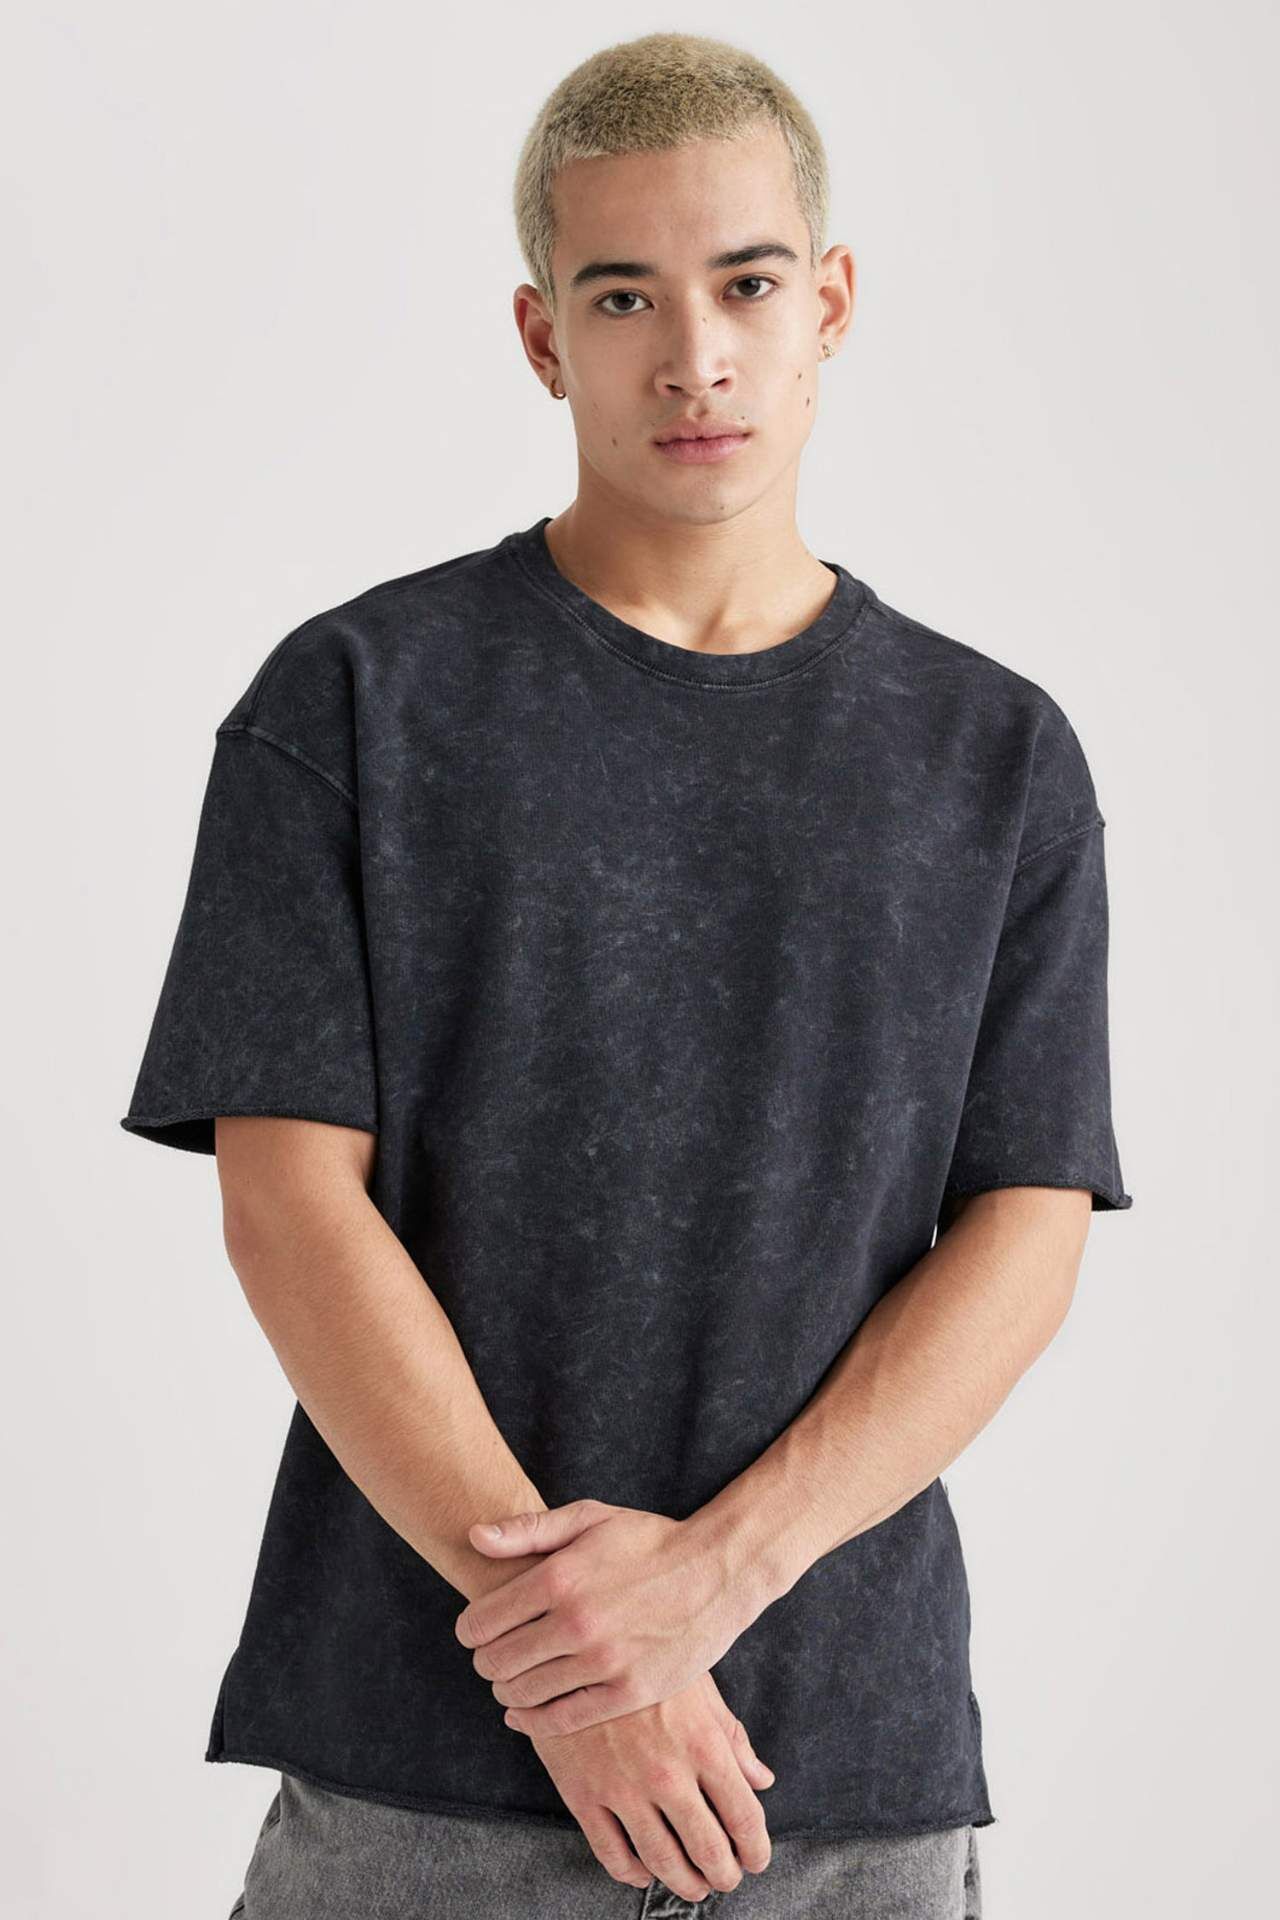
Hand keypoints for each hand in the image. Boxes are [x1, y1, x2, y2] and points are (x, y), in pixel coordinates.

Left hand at [455, 1498, 751, 1737]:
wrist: (716, 1572)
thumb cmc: (648, 1541)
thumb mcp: (589, 1518)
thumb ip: (527, 1529)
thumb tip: (473, 1537)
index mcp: (559, 1578)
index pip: (482, 1621)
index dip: (469, 1630)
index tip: (474, 1632)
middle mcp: (576, 1623)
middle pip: (497, 1662)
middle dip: (485, 1662)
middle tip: (491, 1659)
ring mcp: (603, 1662)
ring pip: (525, 1693)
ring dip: (507, 1690)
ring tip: (510, 1682)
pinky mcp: (628, 1692)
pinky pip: (563, 1719)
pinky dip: (534, 1721)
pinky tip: (524, 1713)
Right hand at [517, 1668, 774, 1901]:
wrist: (573, 1642)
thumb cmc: (644, 1657)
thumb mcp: (697, 1684)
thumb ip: (731, 1736)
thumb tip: (762, 1780)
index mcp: (702, 1742)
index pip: (743, 1817)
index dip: (755, 1849)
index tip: (756, 1859)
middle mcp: (666, 1772)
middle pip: (707, 1850)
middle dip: (724, 1874)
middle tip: (727, 1878)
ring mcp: (622, 1787)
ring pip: (662, 1862)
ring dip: (685, 1883)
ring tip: (694, 1885)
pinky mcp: (582, 1794)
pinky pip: (612, 1854)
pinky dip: (633, 1873)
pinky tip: (643, 1869)